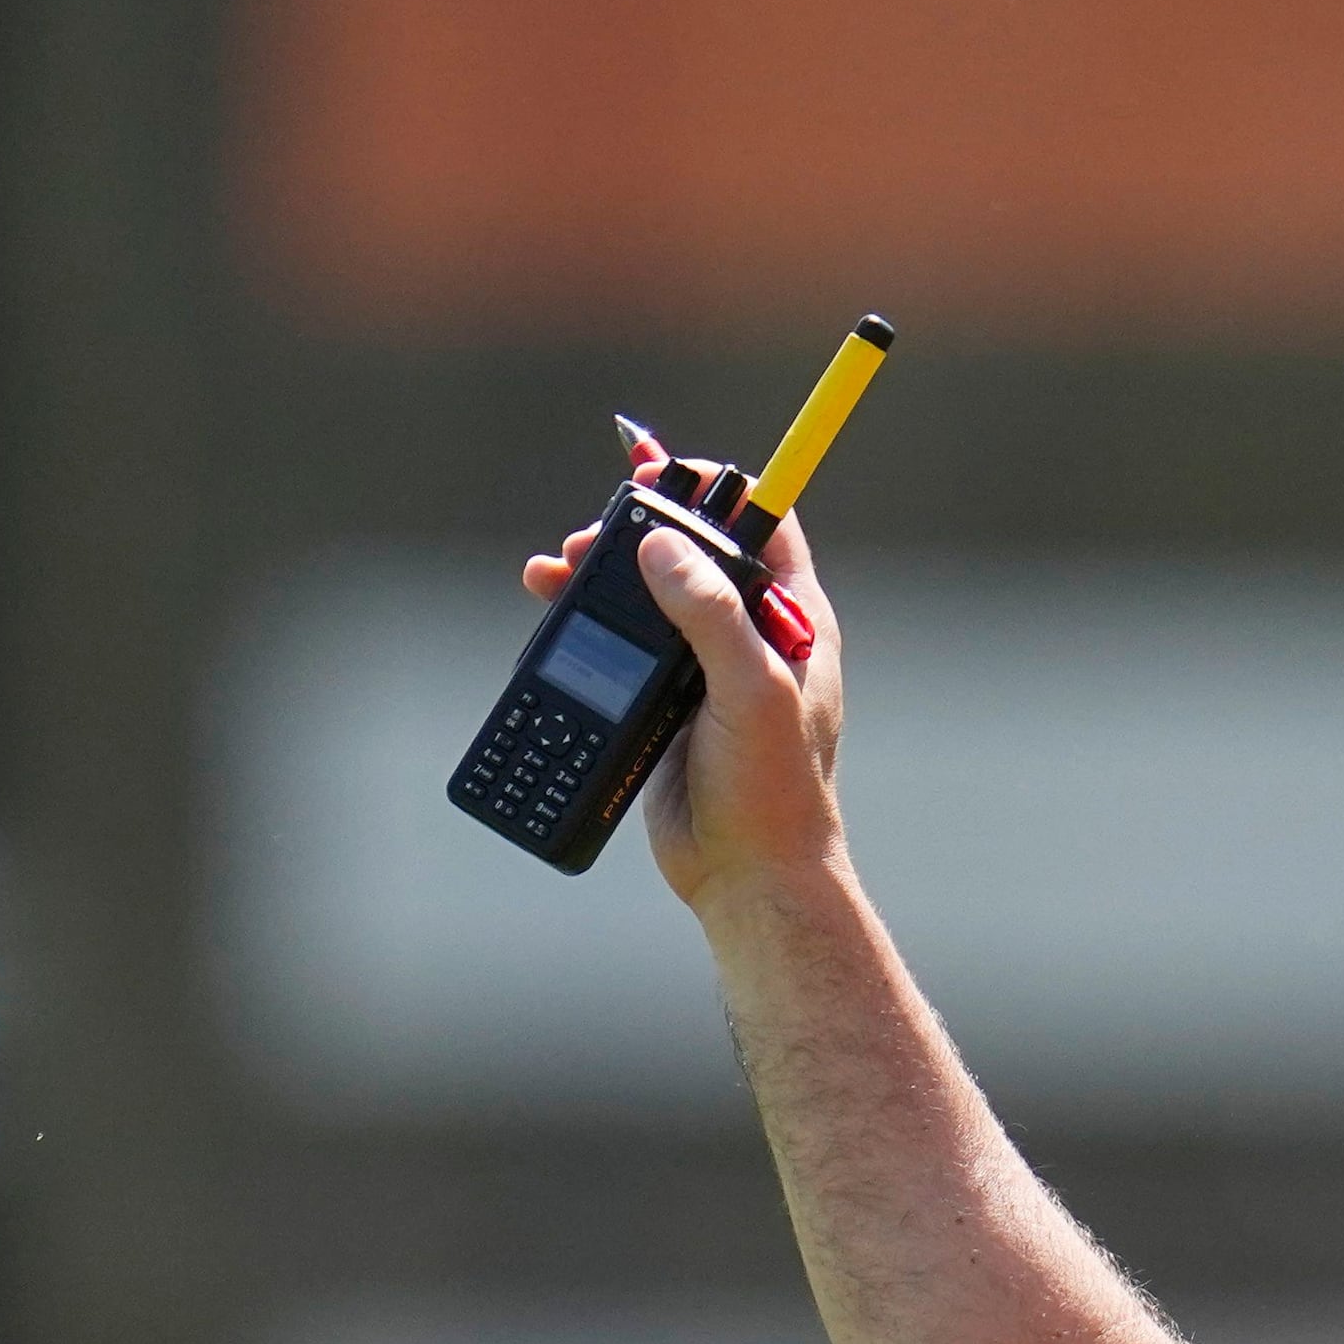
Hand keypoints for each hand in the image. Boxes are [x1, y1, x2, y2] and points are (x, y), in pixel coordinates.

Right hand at [519, 424, 850, 921]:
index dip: (716, 486)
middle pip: (692, 551)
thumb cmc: (773, 788)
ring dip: (602, 572)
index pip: (762, 523)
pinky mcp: (664, 703)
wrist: (749, 877)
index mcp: (793, 620)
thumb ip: (711, 613)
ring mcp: (704, 669)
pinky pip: (622, 642)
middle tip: (593, 533)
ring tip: (556, 565)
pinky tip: (550, 602)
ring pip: (648, 595)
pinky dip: (587, 617)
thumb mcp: (751, 689)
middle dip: (639, 529)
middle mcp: (751, 635)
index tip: (661, 466)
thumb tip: (662, 542)